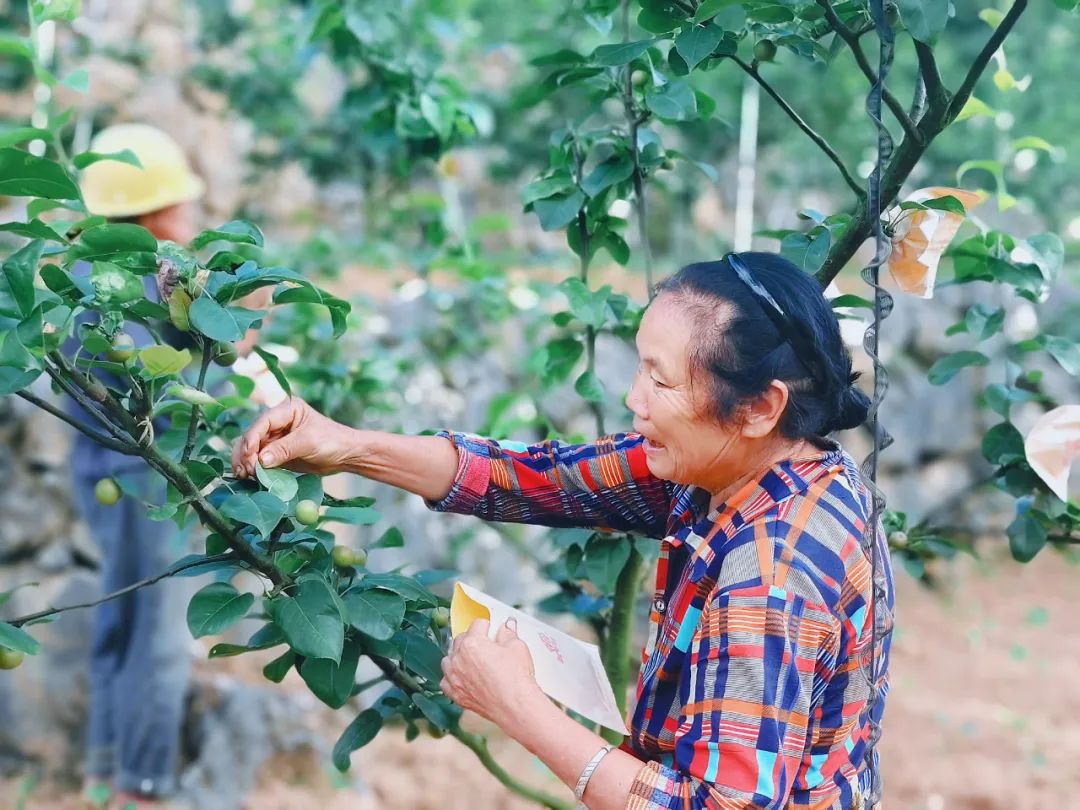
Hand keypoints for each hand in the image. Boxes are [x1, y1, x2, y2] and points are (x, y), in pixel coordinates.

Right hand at [232, 396, 359, 477]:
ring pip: (252, 448)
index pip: (262, 423)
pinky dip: (253, 467)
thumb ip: (284, 450)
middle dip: (245, 453)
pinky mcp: (277, 452)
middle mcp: (278, 421)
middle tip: (243, 471)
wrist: (346, 455)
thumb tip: (261, 460)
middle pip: (253, 436)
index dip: (252, 440)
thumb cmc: (332, 441)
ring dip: (245, 461)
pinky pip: (260, 459)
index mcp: (286, 409)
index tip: (249, 457)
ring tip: (243, 475)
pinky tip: (249, 476)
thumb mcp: (308, 442)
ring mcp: (276, 437)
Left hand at [440, 618, 544, 730]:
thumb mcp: (517, 647)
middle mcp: (459, 659)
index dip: (487, 625)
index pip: (477, 625)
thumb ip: (508, 633)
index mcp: (472, 643)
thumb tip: (508, 626)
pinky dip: (452, 677)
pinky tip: (461, 676)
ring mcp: (455, 678)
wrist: (515, 706)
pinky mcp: (456, 694)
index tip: (490, 628)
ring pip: (449, 659)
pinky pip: (446, 681)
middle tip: (485, 644)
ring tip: (471, 659)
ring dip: (458, 656)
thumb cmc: (515, 678)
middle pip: (460, 640)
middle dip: (472, 639)